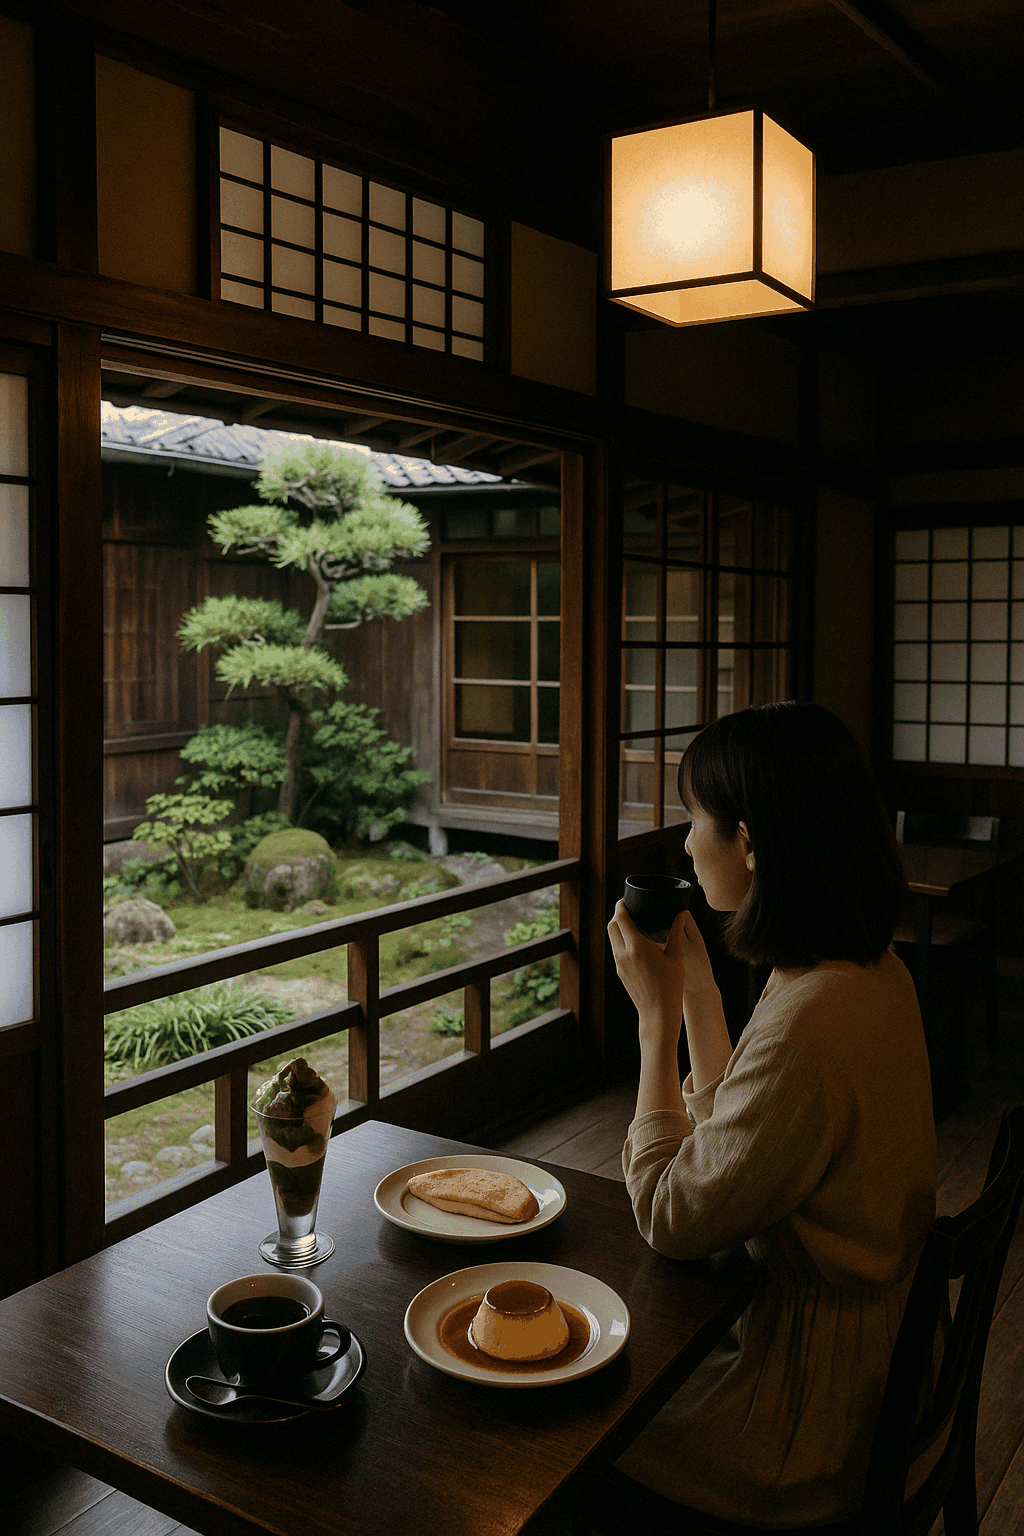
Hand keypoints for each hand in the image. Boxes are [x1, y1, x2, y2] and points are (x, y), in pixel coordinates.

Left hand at [607, 900, 690, 1043]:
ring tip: (632, 923)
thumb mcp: (676, 957)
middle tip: (630, 909)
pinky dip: (620, 940)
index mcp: (636, 946)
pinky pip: (616, 950)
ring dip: (618, 927)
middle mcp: (623, 953)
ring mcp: (619, 964)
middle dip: (618, 914)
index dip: (621, 905)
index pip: (621, 918)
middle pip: (611, 925)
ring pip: (612, 938)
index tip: (626, 899)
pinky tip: (634, 941)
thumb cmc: (670, 985)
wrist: (658, 1013)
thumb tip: (681, 913)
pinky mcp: (620, 972)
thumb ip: (676, 932)